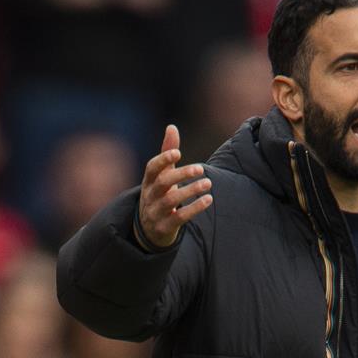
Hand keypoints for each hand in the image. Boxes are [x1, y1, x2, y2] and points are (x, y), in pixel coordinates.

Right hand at [138, 125, 211, 248]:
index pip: (152, 168)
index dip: (163, 159)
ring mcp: (155, 212)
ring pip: (171, 201)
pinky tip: (208, 199)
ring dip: (191, 191)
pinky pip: (179, 217)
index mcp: (148, 181)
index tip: (178, 152)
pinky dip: (194, 208)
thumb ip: (168, 153)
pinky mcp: (165, 227)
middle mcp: (149, 196)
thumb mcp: (162, 176)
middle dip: (181, 175)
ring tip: (208, 183)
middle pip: (162, 183)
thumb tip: (172, 127)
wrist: (149, 230)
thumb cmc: (159, 195)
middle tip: (201, 169)